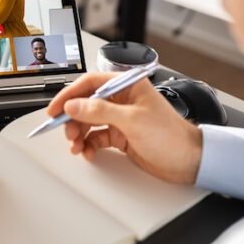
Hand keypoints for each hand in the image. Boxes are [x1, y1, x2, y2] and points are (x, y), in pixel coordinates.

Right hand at [46, 73, 202, 183]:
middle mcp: (122, 99)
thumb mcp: (132, 120)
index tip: (56, 108)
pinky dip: (89, 145)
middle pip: (86, 104)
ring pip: (89, 122)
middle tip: (66, 132)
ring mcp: (121, 118)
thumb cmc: (171, 135)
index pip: (90, 83)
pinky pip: (97, 137)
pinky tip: (88, 152)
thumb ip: (99, 111)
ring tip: (76, 145)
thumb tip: (74, 105)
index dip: (70, 95)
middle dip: (73, 119)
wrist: (188, 160)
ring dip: (79, 134)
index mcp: (127, 85)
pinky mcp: (121, 135)